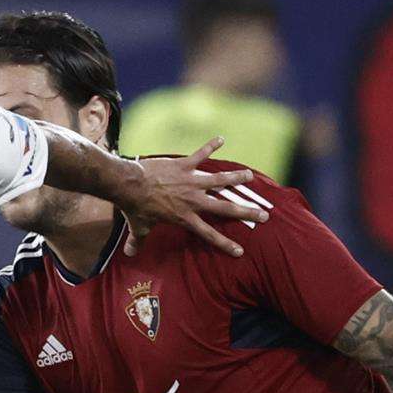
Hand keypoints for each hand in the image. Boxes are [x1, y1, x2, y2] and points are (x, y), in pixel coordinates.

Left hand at [122, 137, 265, 258]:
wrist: (130, 185)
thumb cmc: (135, 208)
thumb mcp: (139, 228)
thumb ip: (138, 241)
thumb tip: (129, 254)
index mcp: (185, 218)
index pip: (209, 235)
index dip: (225, 244)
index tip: (240, 251)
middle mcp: (193, 201)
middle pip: (225, 208)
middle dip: (246, 212)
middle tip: (264, 214)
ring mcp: (190, 182)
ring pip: (220, 180)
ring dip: (236, 177)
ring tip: (251, 176)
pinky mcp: (184, 165)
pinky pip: (200, 154)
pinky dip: (211, 145)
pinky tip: (222, 138)